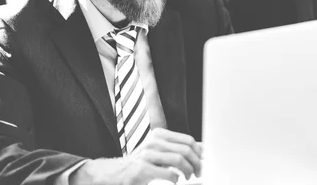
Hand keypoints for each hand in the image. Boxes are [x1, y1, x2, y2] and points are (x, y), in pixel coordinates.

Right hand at [70, 128, 201, 184]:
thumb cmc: (140, 164)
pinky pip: (168, 173)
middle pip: (186, 149)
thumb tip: (202, 151)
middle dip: (197, 163)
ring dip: (188, 171)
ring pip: (179, 159)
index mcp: (159, 135)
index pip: (188, 140)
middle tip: (198, 173)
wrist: (114, 173)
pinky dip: (175, 179)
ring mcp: (147, 154)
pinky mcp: (142, 169)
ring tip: (187, 177)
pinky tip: (173, 181)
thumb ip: (177, 150)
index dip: (199, 152)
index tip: (203, 162)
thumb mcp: (159, 152)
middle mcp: (153, 141)